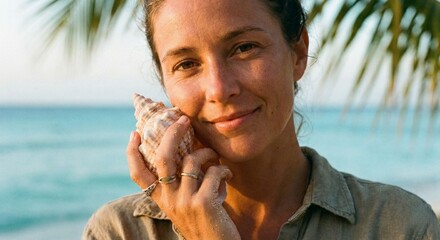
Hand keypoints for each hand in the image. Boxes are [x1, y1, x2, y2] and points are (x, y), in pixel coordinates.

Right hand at [127, 116, 240, 239]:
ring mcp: (185, 201)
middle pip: (162, 157)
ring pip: (191, 160)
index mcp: (161, 199)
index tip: (134, 133)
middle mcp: (169, 199)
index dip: (132, 153)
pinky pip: (214, 172)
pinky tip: (227, 175)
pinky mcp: (204, 203)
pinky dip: (223, 170)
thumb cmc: (204, 223)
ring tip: (215, 156)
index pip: (138, 174)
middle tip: (183, 120)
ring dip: (207, 153)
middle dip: (173, 133)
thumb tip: (186, 153)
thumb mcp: (184, 205)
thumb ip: (180, 185)